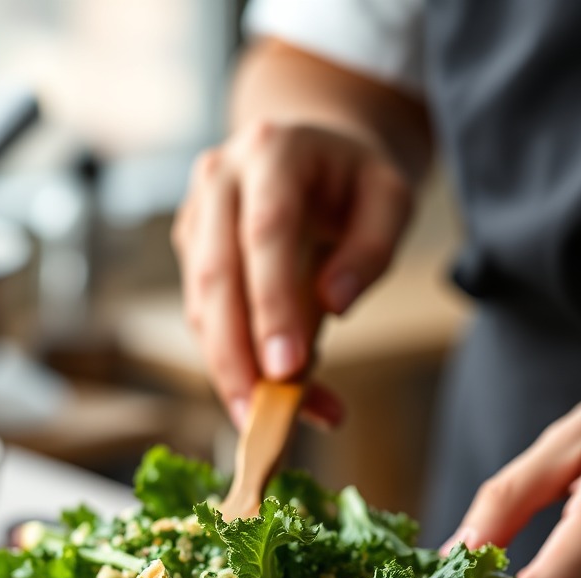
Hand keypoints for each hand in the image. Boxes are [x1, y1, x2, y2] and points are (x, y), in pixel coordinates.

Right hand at [171, 120, 412, 426]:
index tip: (287, 369)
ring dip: (228, 370)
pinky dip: (230, 363)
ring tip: (266, 422)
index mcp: (273, 151)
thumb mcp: (389, 199)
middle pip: (216, 276)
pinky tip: (263, 395)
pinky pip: (204, 317)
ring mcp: (196, 216)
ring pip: (201, 306)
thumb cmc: (354, 181)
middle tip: (260, 418)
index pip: (265, 234)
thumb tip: (335, 303)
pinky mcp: (191, 252)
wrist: (312, 152)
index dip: (272, 305)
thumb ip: (372, 248)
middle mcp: (219, 179)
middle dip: (235, 355)